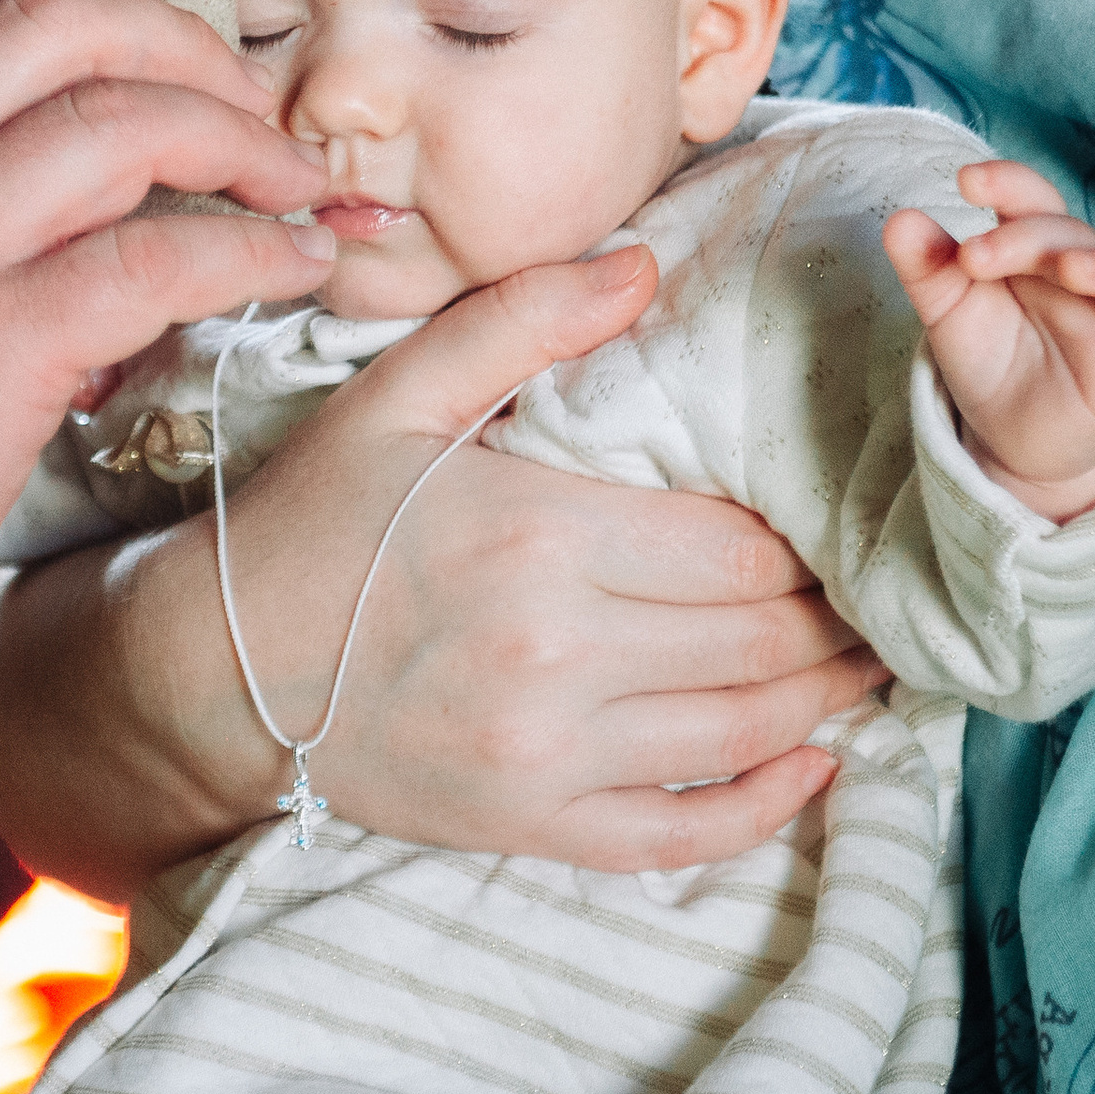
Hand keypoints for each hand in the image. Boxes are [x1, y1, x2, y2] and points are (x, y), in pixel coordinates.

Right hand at [0, 0, 333, 636]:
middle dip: (186, 46)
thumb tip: (66, 214)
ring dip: (243, 141)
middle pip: (64, 22)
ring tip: (299, 188)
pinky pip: (159, 259)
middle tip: (251, 105)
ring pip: (125, 121)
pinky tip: (297, 268)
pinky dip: (253, 251)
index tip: (156, 49)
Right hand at [0, 246, 890, 895]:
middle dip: (838, 612)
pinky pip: (681, 831)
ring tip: (877, 658)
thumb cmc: (310, 523)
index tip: (837, 515)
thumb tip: (646, 262)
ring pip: (744, 727)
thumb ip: (524, 320)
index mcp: (539, 534)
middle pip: (760, 635)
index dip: (805, 534)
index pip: (735, 543)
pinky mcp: (531, 824)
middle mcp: (559, 652)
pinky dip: (765, 805)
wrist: (209, 673)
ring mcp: (548, 754)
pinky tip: (817, 765)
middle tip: (885, 586)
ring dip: (831, 696)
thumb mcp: (398, 396)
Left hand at [884, 160, 1094, 522]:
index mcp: (1038, 251)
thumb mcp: (948, 311)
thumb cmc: (989, 351)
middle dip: (1026, 239)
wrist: (1008, 431)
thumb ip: (928, 268)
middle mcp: (1084, 280)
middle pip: (1072, 238)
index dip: (1008, 184)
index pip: (1033, 203)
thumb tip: (899, 221)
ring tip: (1073, 270)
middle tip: (973, 258)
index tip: (967, 180)